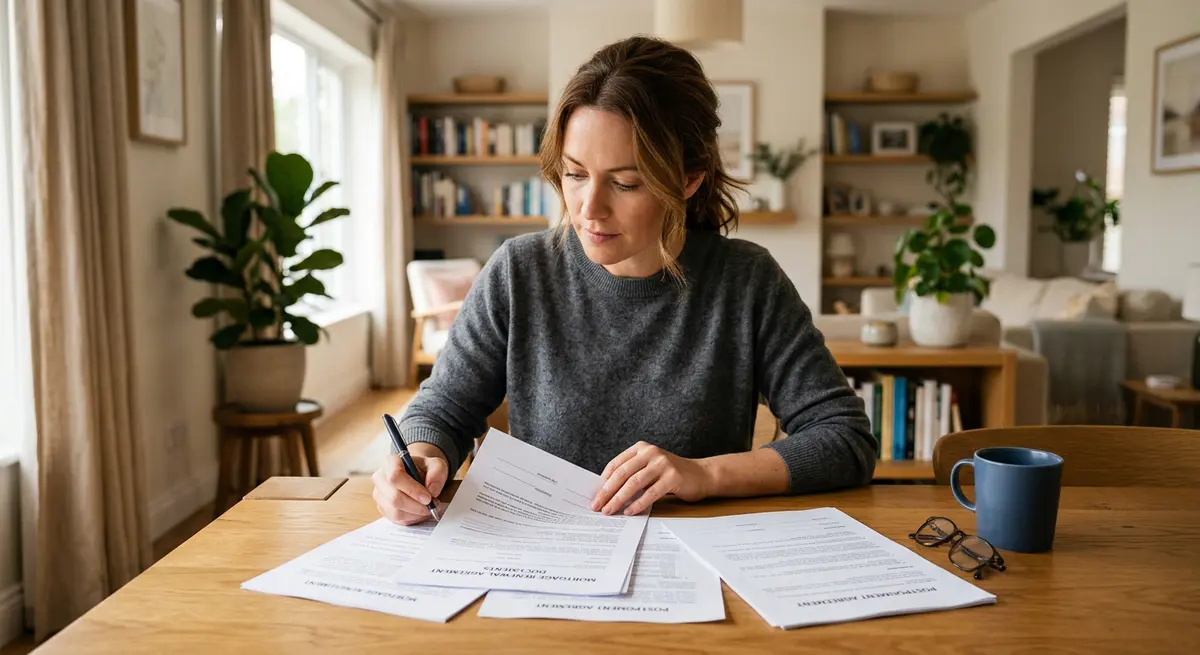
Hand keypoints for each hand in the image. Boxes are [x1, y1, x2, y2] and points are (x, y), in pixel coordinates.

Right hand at [373, 443, 449, 525]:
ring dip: (416, 514)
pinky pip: (397, 519)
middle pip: (394, 498)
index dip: (412, 489)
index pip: (395, 476)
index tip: (428, 497)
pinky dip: (412, 518)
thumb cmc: (425, 469)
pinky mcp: (383, 508)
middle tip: (432, 505)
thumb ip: (437, 474)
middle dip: (417, 506)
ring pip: (395, 512)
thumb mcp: (437, 465)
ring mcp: (379, 495)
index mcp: (391, 462)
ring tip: (428, 508)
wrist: (418, 474)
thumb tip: (432, 491)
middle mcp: (380, 478)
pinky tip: (420, 512)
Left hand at [591, 441, 712, 515]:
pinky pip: (650, 493)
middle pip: (622, 473)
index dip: (603, 481)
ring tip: (610, 510)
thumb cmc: (671, 475)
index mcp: (641, 448)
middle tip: (597, 506)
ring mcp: (662, 463)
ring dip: (619, 499)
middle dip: (607, 491)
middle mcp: (651, 452)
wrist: (701, 475)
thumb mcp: (649, 468)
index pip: (616, 464)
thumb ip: (632, 474)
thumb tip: (607, 492)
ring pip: (634, 483)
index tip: (594, 495)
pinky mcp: (673, 477)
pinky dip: (638, 504)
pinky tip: (629, 512)